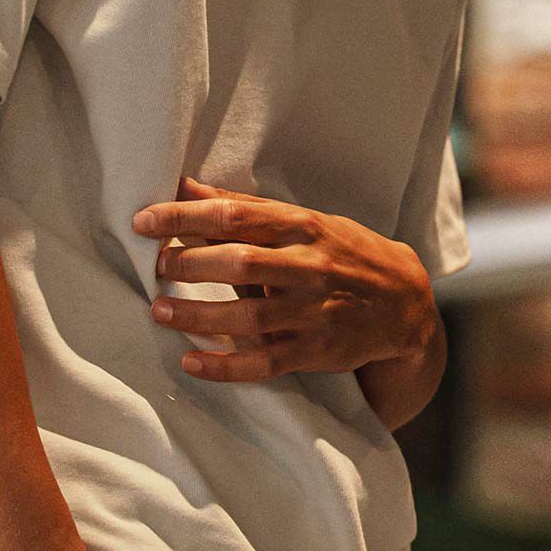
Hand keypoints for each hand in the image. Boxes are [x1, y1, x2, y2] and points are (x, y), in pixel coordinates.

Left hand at [132, 174, 439, 381]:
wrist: (405, 303)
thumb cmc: (341, 252)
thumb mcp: (302, 221)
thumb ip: (243, 208)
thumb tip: (184, 185)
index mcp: (303, 226)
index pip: (235, 215)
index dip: (185, 217)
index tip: (144, 221)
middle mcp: (310, 266)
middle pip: (242, 262)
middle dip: (190, 264)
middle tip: (156, 266)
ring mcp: (314, 312)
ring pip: (250, 316)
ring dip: (198, 315)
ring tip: (160, 311)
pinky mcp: (317, 351)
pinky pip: (266, 362)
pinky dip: (226, 365)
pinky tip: (191, 362)